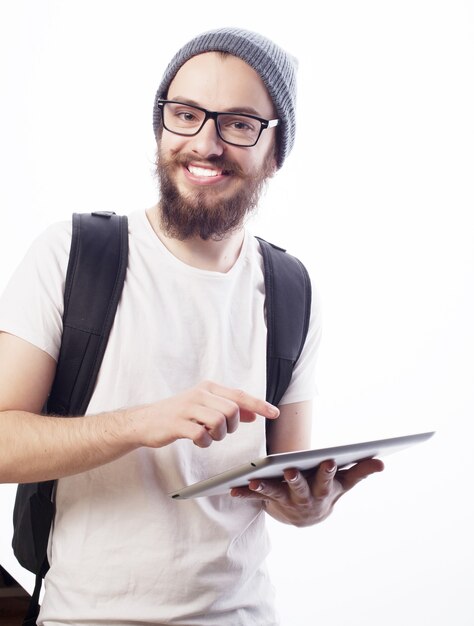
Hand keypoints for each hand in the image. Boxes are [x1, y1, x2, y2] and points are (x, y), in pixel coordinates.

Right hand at [126, 380, 279, 448]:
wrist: (146, 421)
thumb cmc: (179, 415)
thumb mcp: (205, 407)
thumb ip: (228, 408)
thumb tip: (254, 414)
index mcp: (208, 388)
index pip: (239, 395)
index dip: (259, 405)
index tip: (275, 414)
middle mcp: (199, 393)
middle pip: (232, 410)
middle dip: (232, 427)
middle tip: (219, 431)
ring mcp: (187, 407)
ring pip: (219, 422)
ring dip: (217, 435)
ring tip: (207, 436)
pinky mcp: (177, 423)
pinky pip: (202, 435)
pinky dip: (204, 442)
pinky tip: (197, 441)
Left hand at [230, 458, 383, 526]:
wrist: (306, 517)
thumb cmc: (327, 491)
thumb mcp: (344, 483)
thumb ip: (360, 471)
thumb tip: (382, 461)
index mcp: (323, 491)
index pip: (327, 480)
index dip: (327, 471)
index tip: (328, 458)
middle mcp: (304, 499)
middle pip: (300, 489)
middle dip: (296, 480)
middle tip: (290, 470)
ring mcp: (285, 502)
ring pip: (274, 494)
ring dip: (265, 488)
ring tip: (255, 481)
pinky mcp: (268, 502)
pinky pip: (255, 497)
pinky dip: (245, 493)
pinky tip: (233, 488)